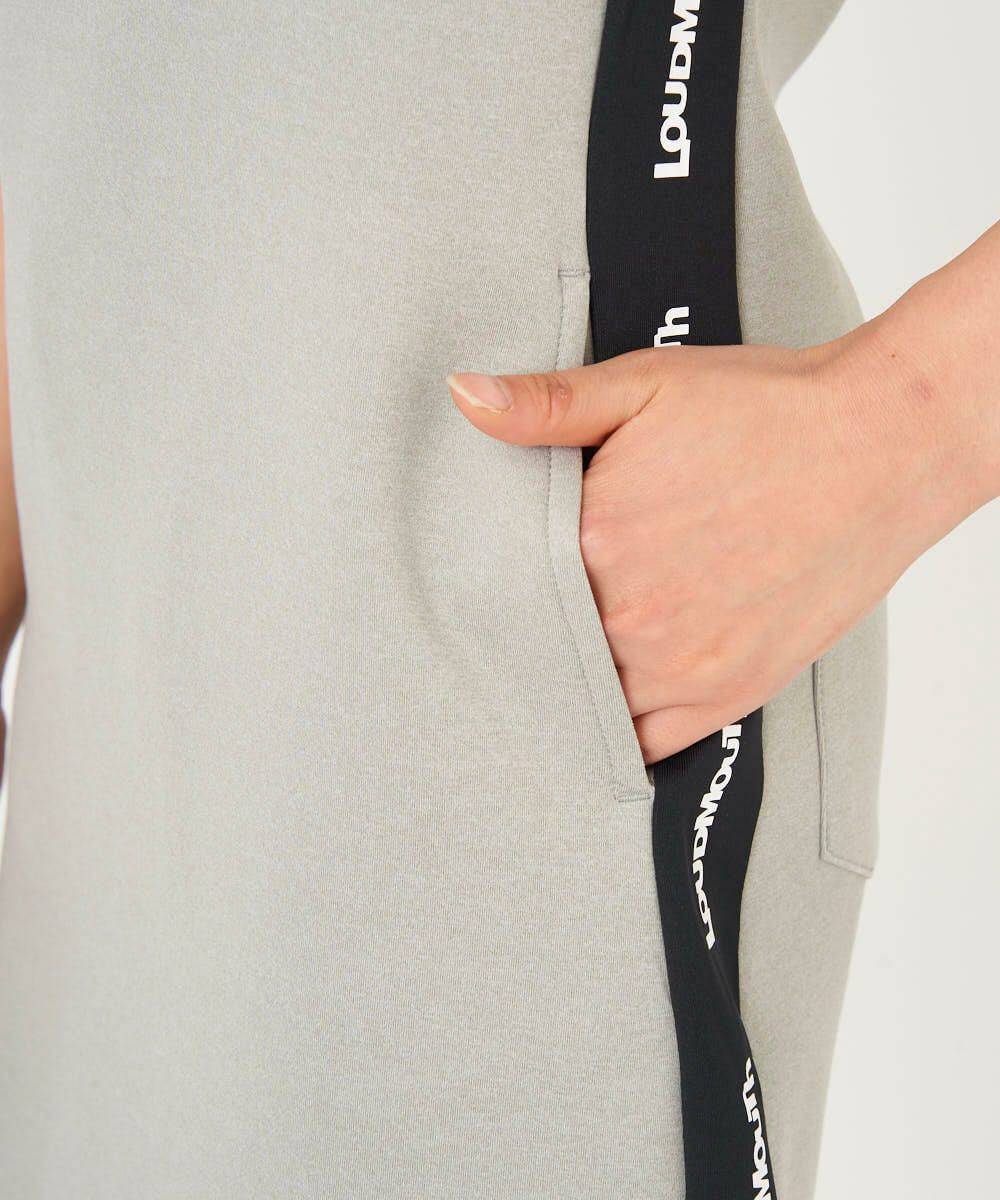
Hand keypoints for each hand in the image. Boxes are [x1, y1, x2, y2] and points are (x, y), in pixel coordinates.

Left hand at [447, 322, 984, 761]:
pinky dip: (621, 725)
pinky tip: (612, 699)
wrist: (879, 447)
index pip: (506, 585)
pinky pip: (643, 740)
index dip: (498, 581)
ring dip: (572, 682)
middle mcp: (630, 616)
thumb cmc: (767, 413)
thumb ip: (547, 406)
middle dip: (532, 632)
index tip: (494, 580)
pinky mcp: (726, 695)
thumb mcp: (645, 385)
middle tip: (530, 618)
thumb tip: (465, 398)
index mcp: (595, 541)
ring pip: (587, 699)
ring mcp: (680, 666)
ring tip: (569, 656)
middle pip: (544, 645)